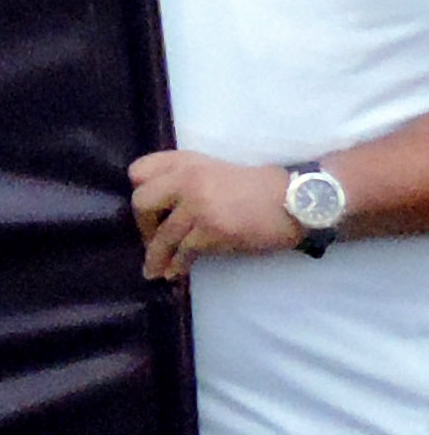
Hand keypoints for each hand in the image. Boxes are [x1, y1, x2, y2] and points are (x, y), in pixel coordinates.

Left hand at [131, 149, 303, 282]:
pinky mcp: (213, 229)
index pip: (139, 172)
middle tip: (150, 241)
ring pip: (163, 234)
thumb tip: (160, 210)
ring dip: (155, 256)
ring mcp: (198, 204)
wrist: (296, 199)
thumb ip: (185, 180)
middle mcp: (186, 178)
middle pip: (142, 203)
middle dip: (143, 226)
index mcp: (185, 161)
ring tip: (153, 270)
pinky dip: (177, 265)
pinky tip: (175, 273)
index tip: (148, 212)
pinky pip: (184, 252)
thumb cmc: (257, 189)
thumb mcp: (214, 172)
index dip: (140, 193)